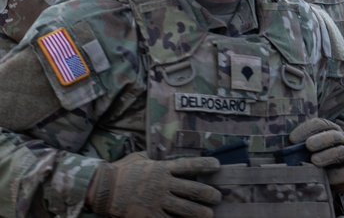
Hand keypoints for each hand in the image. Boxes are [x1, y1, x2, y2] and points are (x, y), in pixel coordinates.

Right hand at [89, 152, 221, 217]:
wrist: (103, 189)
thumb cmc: (121, 171)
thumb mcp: (139, 158)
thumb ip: (152, 157)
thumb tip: (157, 154)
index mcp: (162, 168)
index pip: (189, 165)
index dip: (205, 164)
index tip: (218, 165)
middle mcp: (164, 184)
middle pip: (193, 189)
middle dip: (208, 194)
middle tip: (218, 197)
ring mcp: (157, 201)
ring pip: (185, 208)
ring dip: (199, 212)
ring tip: (210, 214)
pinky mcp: (149, 215)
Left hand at [288, 118, 343, 193]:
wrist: (335, 174)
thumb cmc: (316, 156)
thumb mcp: (307, 148)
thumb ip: (298, 146)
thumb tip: (283, 150)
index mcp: (329, 130)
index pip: (320, 124)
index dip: (307, 129)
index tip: (292, 139)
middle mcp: (340, 140)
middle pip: (334, 135)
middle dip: (321, 139)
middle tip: (308, 145)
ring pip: (341, 151)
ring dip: (328, 155)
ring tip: (314, 160)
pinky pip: (343, 172)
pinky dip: (334, 174)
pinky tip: (324, 176)